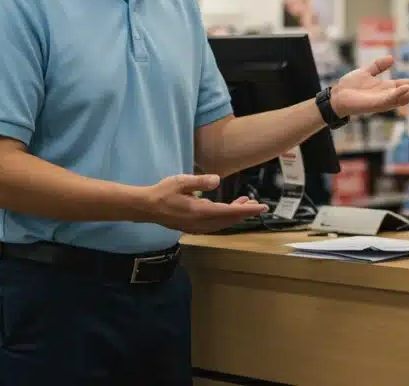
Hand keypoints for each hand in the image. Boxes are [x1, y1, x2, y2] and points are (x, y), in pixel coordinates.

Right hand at [140, 173, 267, 233]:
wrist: (146, 207)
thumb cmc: (163, 192)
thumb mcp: (181, 181)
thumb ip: (200, 181)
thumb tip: (217, 180)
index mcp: (200, 211)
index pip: (230, 212)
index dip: (248, 210)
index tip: (262, 207)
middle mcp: (201, 223)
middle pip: (229, 220)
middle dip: (245, 212)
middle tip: (257, 203)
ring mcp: (197, 227)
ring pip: (223, 224)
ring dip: (235, 215)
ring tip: (244, 202)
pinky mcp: (193, 227)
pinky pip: (215, 225)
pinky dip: (225, 218)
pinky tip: (226, 209)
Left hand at [331, 55, 408, 117]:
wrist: (336, 96)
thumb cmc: (349, 86)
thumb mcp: (367, 72)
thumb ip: (378, 66)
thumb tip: (391, 59)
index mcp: (388, 88)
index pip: (408, 84)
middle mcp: (388, 95)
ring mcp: (383, 101)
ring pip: (403, 97)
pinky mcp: (375, 104)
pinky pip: (389, 99)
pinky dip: (399, 94)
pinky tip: (406, 87)